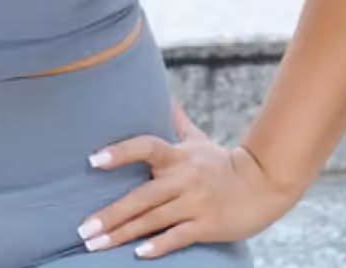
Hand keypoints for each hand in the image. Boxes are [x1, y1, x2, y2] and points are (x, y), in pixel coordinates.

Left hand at [75, 98, 299, 258]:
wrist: (263, 185)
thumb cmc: (222, 163)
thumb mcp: (198, 139)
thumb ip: (176, 121)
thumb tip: (163, 94)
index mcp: (178, 156)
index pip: (145, 147)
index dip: (119, 152)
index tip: (92, 161)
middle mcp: (184, 178)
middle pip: (141, 196)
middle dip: (110, 214)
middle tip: (83, 229)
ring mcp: (195, 203)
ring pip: (153, 219)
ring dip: (123, 233)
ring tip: (96, 244)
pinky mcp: (207, 225)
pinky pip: (178, 236)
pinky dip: (158, 245)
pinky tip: (138, 253)